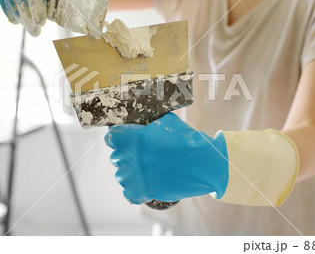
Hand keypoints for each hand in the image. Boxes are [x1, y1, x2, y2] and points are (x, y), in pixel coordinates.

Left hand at [104, 113, 228, 203]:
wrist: (203, 164)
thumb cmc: (187, 141)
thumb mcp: (168, 122)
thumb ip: (151, 123)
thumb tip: (146, 122)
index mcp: (132, 139)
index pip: (111, 137)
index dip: (119, 137)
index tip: (126, 138)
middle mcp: (128, 158)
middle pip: (116, 156)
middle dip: (127, 154)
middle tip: (143, 153)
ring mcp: (133, 177)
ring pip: (121, 174)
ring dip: (131, 171)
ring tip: (148, 168)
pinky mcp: (142, 192)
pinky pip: (129, 192)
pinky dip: (135, 189)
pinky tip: (146, 182)